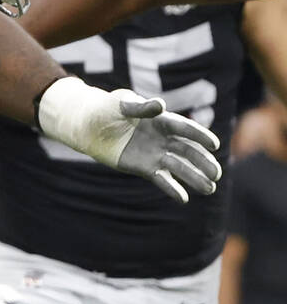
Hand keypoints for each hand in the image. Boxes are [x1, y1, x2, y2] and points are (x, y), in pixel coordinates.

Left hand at [37, 77, 221, 202]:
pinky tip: (183, 198)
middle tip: (217, 173)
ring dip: (194, 177)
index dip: (199, 136)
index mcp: (160, 120)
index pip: (184, 128)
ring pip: (178, 166)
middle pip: (186, 150)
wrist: (87, 127)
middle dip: (202, 161)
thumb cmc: (105, 110)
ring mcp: (155, 154)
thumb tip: (160, 105)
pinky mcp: (144, 168)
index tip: (214, 145)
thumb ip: (140, 107)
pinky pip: (161, 179)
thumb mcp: (120, 104)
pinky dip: (172, 188)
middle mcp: (162, 138)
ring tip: (210, 189)